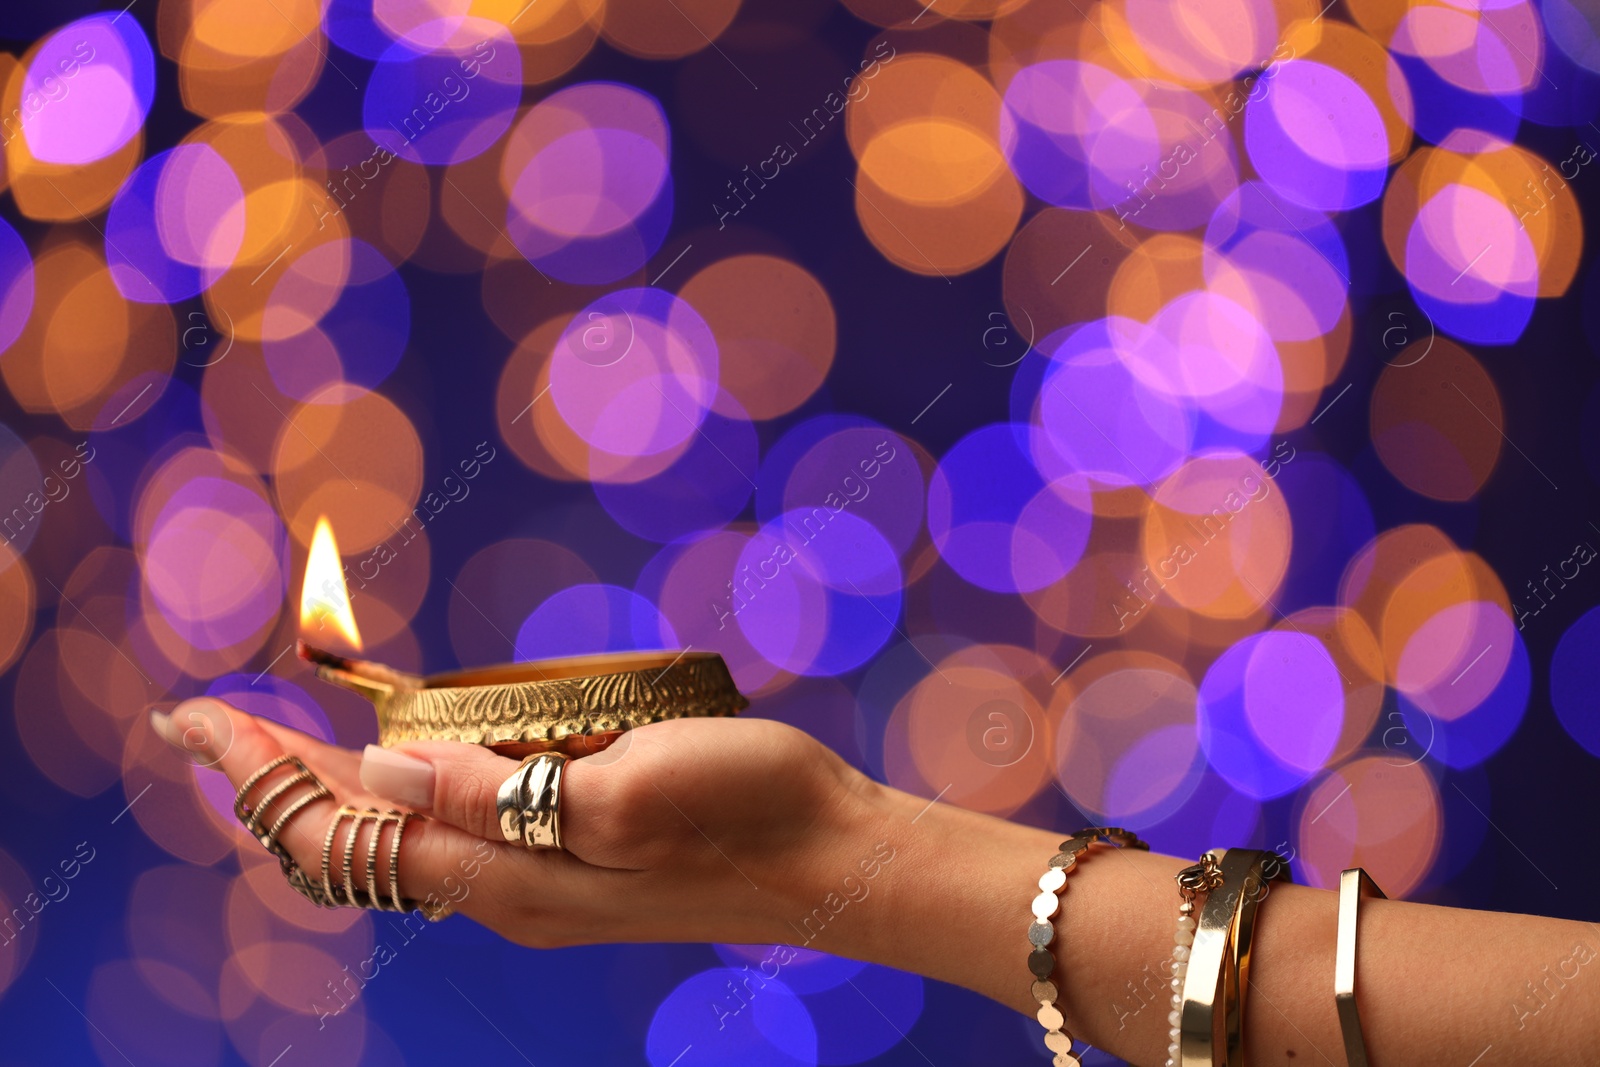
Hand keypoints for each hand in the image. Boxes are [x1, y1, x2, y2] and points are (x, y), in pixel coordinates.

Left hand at [151, 698, 880, 949]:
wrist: (833, 859)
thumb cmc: (746, 815)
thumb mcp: (624, 796)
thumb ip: (497, 796)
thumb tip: (382, 773)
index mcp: (505, 875)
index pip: (342, 834)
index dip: (259, 777)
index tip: (193, 718)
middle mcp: (506, 887)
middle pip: (354, 844)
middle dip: (273, 784)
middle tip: (211, 724)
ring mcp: (541, 877)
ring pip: (398, 839)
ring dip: (330, 790)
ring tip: (281, 742)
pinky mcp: (576, 854)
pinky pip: (454, 827)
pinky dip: (400, 788)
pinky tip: (408, 757)